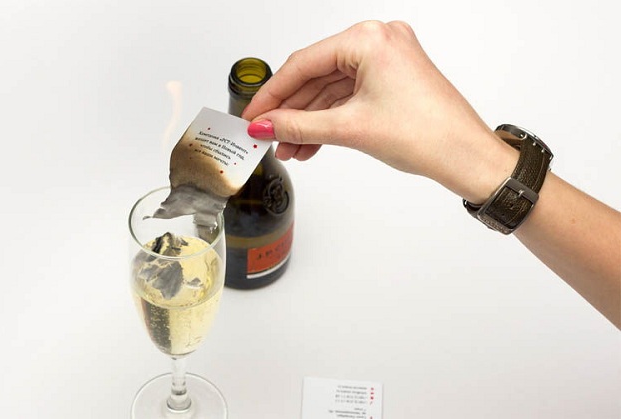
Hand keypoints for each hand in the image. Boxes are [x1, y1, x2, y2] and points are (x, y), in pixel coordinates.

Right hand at [243, 20, 517, 203]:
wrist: (466, 156)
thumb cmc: (427, 135)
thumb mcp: (349, 129)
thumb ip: (298, 125)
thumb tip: (265, 125)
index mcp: (370, 39)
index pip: (304, 63)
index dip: (272, 94)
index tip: (253, 115)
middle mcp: (379, 41)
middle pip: (316, 75)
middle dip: (291, 111)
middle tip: (267, 134)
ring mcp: (387, 59)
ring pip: (331, 88)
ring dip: (308, 120)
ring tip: (288, 148)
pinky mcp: (392, 78)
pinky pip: (349, 95)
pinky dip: (329, 118)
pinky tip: (310, 143)